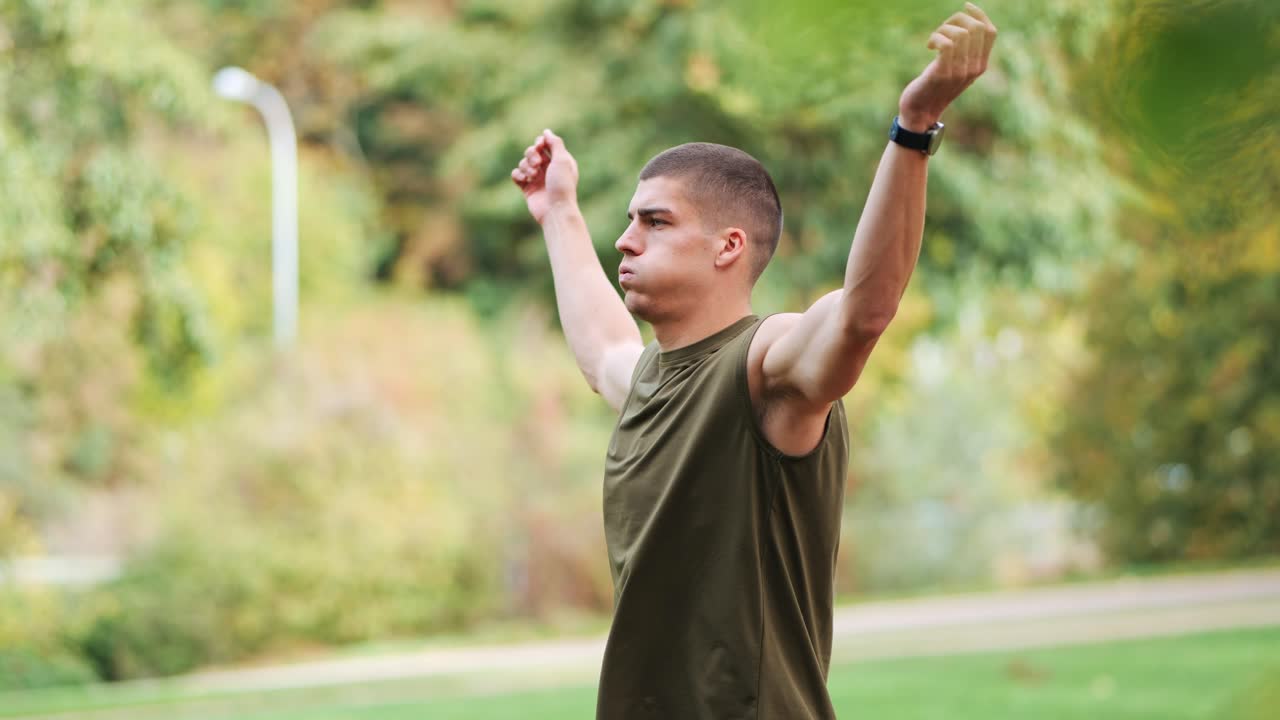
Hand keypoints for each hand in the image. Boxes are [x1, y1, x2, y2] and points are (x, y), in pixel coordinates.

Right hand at [511, 129, 579, 224]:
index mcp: (559, 161)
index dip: (540, 142)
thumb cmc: (561, 185)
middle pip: (532, 152)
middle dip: (531, 154)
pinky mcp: (528, 188)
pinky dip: (518, 175)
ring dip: (526, 166)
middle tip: (537, 163)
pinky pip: (517, 175)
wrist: (555, 210)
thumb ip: (555, 143)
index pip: (545, 144)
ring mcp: (537, 179)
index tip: (539, 145)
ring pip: (523, 163)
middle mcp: (548, 169)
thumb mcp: (562, 160)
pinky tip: (524, 180)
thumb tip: (546, 131)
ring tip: (533, 175)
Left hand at [898, 2, 997, 130]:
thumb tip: (966, 23)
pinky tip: (929, 46)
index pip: (991, 32)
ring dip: (943, 29)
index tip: (965, 6)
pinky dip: (935, 38)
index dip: (979, 14)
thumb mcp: (956, 69)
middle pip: (976, 28)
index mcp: (980, 65)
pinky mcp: (942, 74)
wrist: (921, 113)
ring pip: (960, 33)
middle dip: (957, 19)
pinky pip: (946, 44)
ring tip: (933, 40)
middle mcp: (974, 68)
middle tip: (941, 30)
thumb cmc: (935, 87)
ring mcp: (959, 72)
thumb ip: (965, 52)